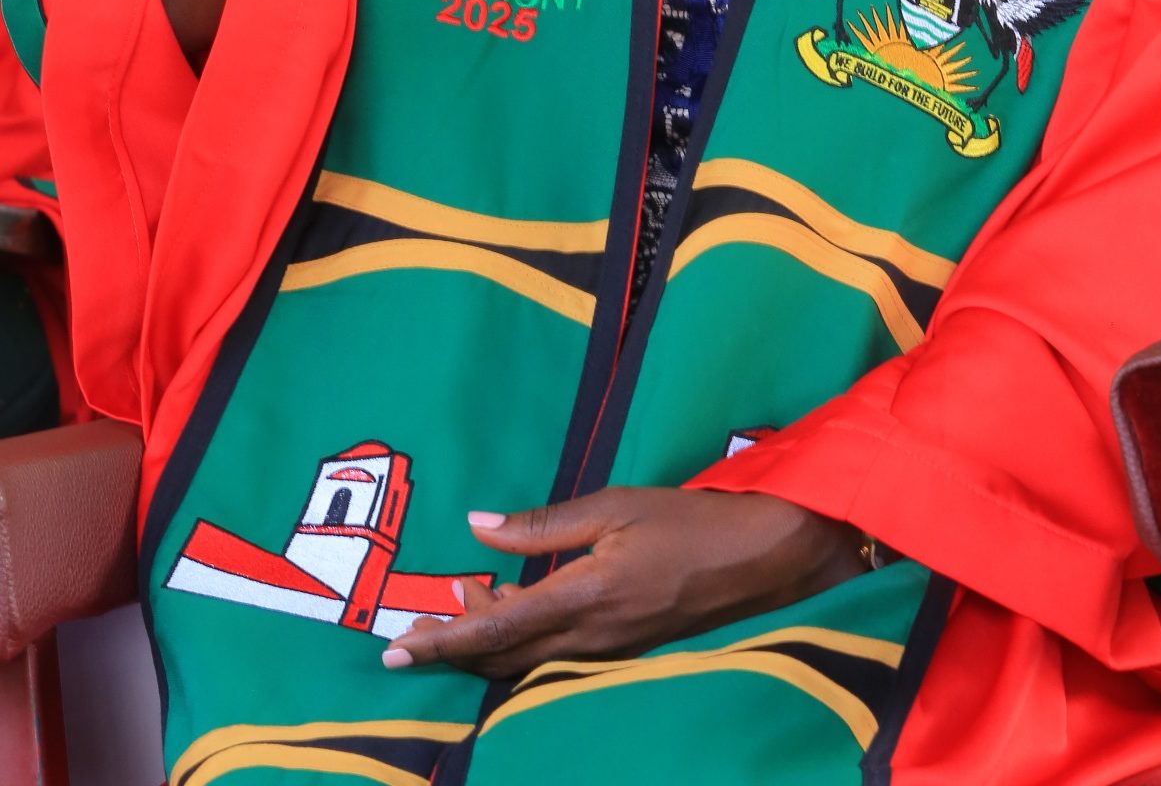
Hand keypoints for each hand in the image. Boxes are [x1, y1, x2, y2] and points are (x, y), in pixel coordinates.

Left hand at [381, 486, 866, 678]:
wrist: (759, 559)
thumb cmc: (688, 521)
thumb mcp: (614, 506)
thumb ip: (542, 524)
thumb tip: (478, 524)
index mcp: (582, 598)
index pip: (493, 632)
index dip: (440, 642)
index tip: (394, 652)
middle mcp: (588, 639)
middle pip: (500, 659)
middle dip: (455, 645)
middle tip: (424, 617)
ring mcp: (605, 652)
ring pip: (526, 662)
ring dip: (488, 641)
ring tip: (470, 597)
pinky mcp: (620, 651)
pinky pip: (554, 656)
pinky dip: (522, 640)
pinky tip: (519, 607)